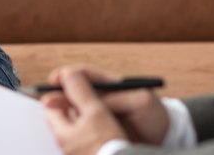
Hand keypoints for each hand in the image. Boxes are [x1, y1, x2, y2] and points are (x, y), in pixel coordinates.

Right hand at [47, 66, 169, 145]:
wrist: (166, 138)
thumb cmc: (155, 116)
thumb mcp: (140, 102)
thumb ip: (116, 100)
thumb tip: (92, 103)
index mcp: (112, 86)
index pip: (85, 75)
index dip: (69, 75)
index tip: (56, 79)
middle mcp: (102, 98)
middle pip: (75, 92)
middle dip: (59, 94)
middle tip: (47, 100)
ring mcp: (100, 114)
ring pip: (74, 108)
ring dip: (61, 110)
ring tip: (50, 114)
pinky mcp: (99, 130)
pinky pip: (80, 126)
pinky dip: (69, 126)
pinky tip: (62, 129)